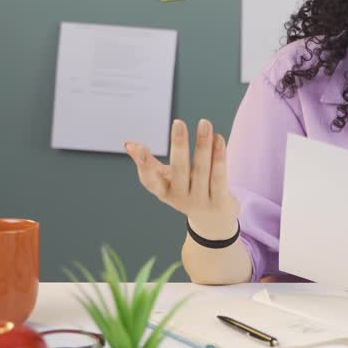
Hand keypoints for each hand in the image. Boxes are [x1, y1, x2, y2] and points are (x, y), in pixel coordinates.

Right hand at [124, 119, 239, 238]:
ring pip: (201, 170)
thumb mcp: (167, 182)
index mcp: (165, 193)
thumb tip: (128, 144)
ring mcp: (201, 201)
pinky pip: (219, 176)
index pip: (151, 181)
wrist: (213, 224)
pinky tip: (219, 138)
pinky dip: (219, 157)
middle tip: (178, 123)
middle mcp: (181, 198)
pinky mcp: (219, 202)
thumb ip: (149, 163)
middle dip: (178, 146)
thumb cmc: (187, 193)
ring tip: (204, 123)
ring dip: (202, 145)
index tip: (139, 147)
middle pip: (179, 170)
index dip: (144, 165)